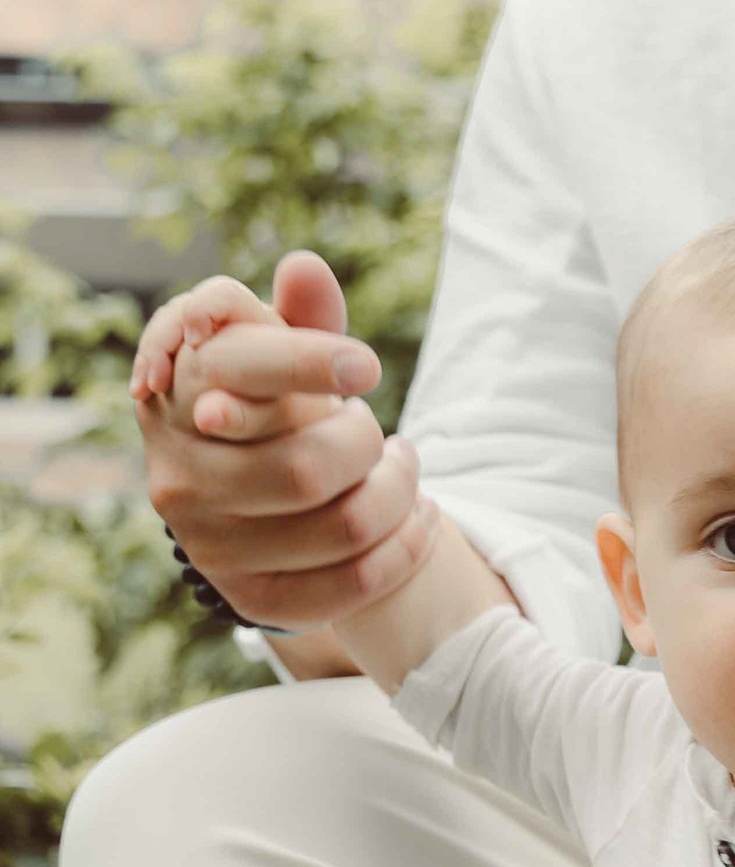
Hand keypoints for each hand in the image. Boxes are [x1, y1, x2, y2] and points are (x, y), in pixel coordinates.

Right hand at [129, 251, 434, 630]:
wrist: (261, 505)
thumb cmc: (275, 409)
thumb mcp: (284, 356)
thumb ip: (301, 318)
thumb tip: (306, 267)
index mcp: (180, 395)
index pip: (240, 370)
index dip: (309, 363)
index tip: (368, 367)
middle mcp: (179, 476)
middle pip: (309, 466)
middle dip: (369, 444)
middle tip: (386, 433)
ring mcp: (209, 546)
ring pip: (344, 526)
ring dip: (401, 494)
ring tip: (407, 469)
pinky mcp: (250, 600)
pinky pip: (351, 584)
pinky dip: (405, 549)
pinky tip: (422, 517)